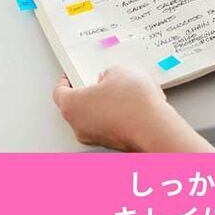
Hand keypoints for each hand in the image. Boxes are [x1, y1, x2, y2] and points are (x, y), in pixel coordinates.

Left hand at [53, 66, 214, 151]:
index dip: (67, 80)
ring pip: (95, 117)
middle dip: (90, 93)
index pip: (60, 92)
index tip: (72, 75)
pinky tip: (135, 106)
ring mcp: (96, 137)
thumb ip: (108, 73)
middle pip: (77, 106)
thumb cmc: (133, 103)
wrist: (154, 127)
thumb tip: (110, 78)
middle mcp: (79, 126)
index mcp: (72, 106)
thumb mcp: (119, 72)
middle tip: (104, 82)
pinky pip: (111, 126)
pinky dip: (118, 116)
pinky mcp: (114, 143)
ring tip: (126, 93)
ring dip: (106, 106)